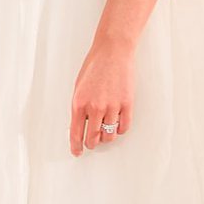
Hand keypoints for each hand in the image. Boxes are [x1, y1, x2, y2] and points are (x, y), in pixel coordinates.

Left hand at [69, 37, 134, 156]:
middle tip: (92, 143)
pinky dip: (119, 129)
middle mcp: (95, 108)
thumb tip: (80, 124)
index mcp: (79, 103)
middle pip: (93, 138)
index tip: (77, 151)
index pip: (76, 133)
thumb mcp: (79, 87)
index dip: (76, 146)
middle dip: (91, 143)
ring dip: (106, 137)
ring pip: (109, 135)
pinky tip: (116, 125)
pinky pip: (124, 127)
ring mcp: (112, 107)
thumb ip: (79, 106)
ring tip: (104, 133)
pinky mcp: (127, 104)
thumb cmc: (95, 66)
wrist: (113, 52)